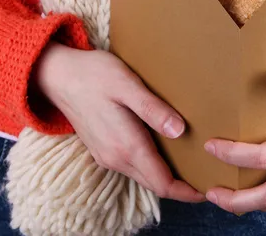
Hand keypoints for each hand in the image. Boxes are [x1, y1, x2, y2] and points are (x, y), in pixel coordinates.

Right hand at [35, 43, 202, 202]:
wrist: (57, 75)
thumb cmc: (94, 75)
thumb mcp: (127, 85)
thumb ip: (153, 110)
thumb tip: (180, 131)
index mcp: (126, 146)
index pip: (163, 183)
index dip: (188, 191)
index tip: (208, 187)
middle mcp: (116, 158)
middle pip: (155, 184)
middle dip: (181, 187)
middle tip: (207, 175)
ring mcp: (107, 156)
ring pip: (143, 177)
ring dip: (166, 176)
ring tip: (190, 164)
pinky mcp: (102, 149)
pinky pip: (132, 167)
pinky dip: (151, 167)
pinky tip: (163, 151)